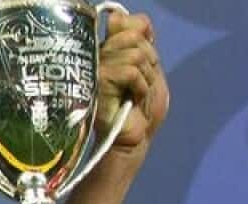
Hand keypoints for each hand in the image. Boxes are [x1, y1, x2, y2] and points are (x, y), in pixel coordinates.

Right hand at [95, 12, 168, 155]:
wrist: (134, 139)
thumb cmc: (141, 109)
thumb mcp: (151, 70)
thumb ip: (146, 44)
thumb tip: (140, 20)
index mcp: (109, 48)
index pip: (124, 20)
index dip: (142, 36)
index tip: (146, 64)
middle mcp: (98, 54)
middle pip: (133, 35)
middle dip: (149, 61)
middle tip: (143, 84)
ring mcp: (96, 67)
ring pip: (135, 54)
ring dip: (146, 79)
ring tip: (136, 95)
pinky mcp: (97, 82)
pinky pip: (130, 71)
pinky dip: (140, 87)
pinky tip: (132, 100)